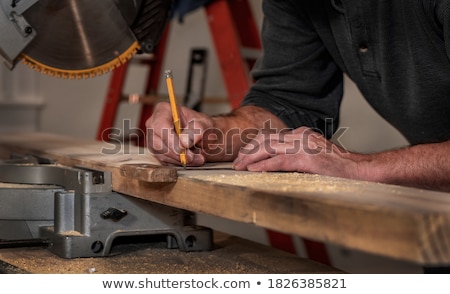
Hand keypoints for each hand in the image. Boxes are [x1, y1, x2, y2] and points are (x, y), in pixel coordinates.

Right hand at [145, 102, 213, 165]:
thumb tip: (185, 141)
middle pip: (157, 142)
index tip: (184, 148)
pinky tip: (192, 161)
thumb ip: (197, 130)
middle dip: (176, 153)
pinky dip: (179, 163)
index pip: (160, 125)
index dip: (171, 138)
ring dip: (180, 159)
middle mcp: (155, 124)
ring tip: (198, 159)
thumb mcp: (204, 125)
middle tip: (192, 157)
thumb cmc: (202, 126)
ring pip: (161, 154)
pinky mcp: (158, 152)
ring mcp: (154, 139)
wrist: (205, 137)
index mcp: (164, 110)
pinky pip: (164, 161)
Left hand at [233, 126, 360, 178]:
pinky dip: (264, 165)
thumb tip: (275, 164)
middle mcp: (300, 136)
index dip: (253, 145)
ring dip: (250, 158)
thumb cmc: (338, 167)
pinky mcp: (307, 159)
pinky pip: (279, 161)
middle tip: (235, 163)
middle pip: (265, 140)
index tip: (242, 155)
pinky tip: (253, 170)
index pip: (270, 136)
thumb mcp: (314, 155)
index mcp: (301, 134)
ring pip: (268, 148)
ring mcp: (303, 146)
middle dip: (247, 151)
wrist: (360, 170)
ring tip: (239, 167)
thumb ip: (296, 155)